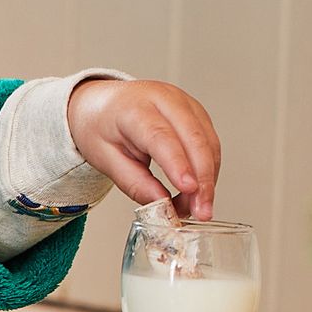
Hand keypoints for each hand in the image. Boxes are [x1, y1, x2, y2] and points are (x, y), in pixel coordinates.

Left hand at [66, 78, 221, 219]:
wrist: (103, 103)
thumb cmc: (101, 126)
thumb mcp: (104, 158)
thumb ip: (133, 183)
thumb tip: (161, 206)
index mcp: (135, 108)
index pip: (161, 137)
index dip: (177, 164)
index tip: (188, 189)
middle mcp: (165, 100)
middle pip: (194, 139)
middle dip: (202, 179)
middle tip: (201, 212)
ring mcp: (185, 104)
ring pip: (208, 143)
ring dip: (207, 179)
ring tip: (195, 207)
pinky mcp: (197, 113)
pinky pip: (211, 143)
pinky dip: (208, 170)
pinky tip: (199, 190)